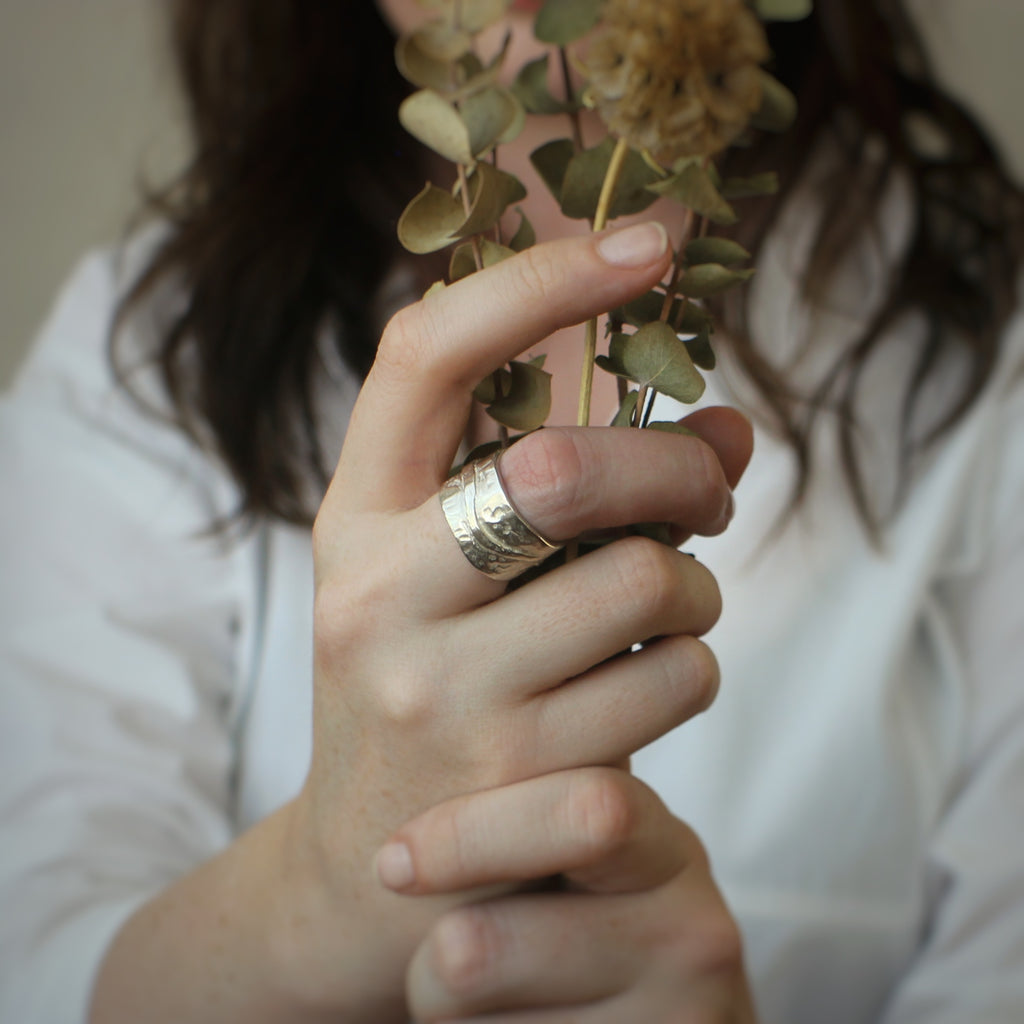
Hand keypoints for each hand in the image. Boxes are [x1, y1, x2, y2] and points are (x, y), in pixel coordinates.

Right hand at [274, 223, 752, 1017]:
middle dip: (673, 466)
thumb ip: (578, 482)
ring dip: (692, 582)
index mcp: (351, 518)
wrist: (377, 863)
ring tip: (663, 607)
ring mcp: (443, 694)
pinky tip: (644, 681)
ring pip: (646, 579)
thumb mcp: (454, 574)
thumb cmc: (426, 683)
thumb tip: (734, 428)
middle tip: (705, 489)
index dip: (539, 282)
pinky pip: (674, 675)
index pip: (425, 357)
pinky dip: (692, 663)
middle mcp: (378, 597)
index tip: (649, 239)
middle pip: (568, 466)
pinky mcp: (521, 778)